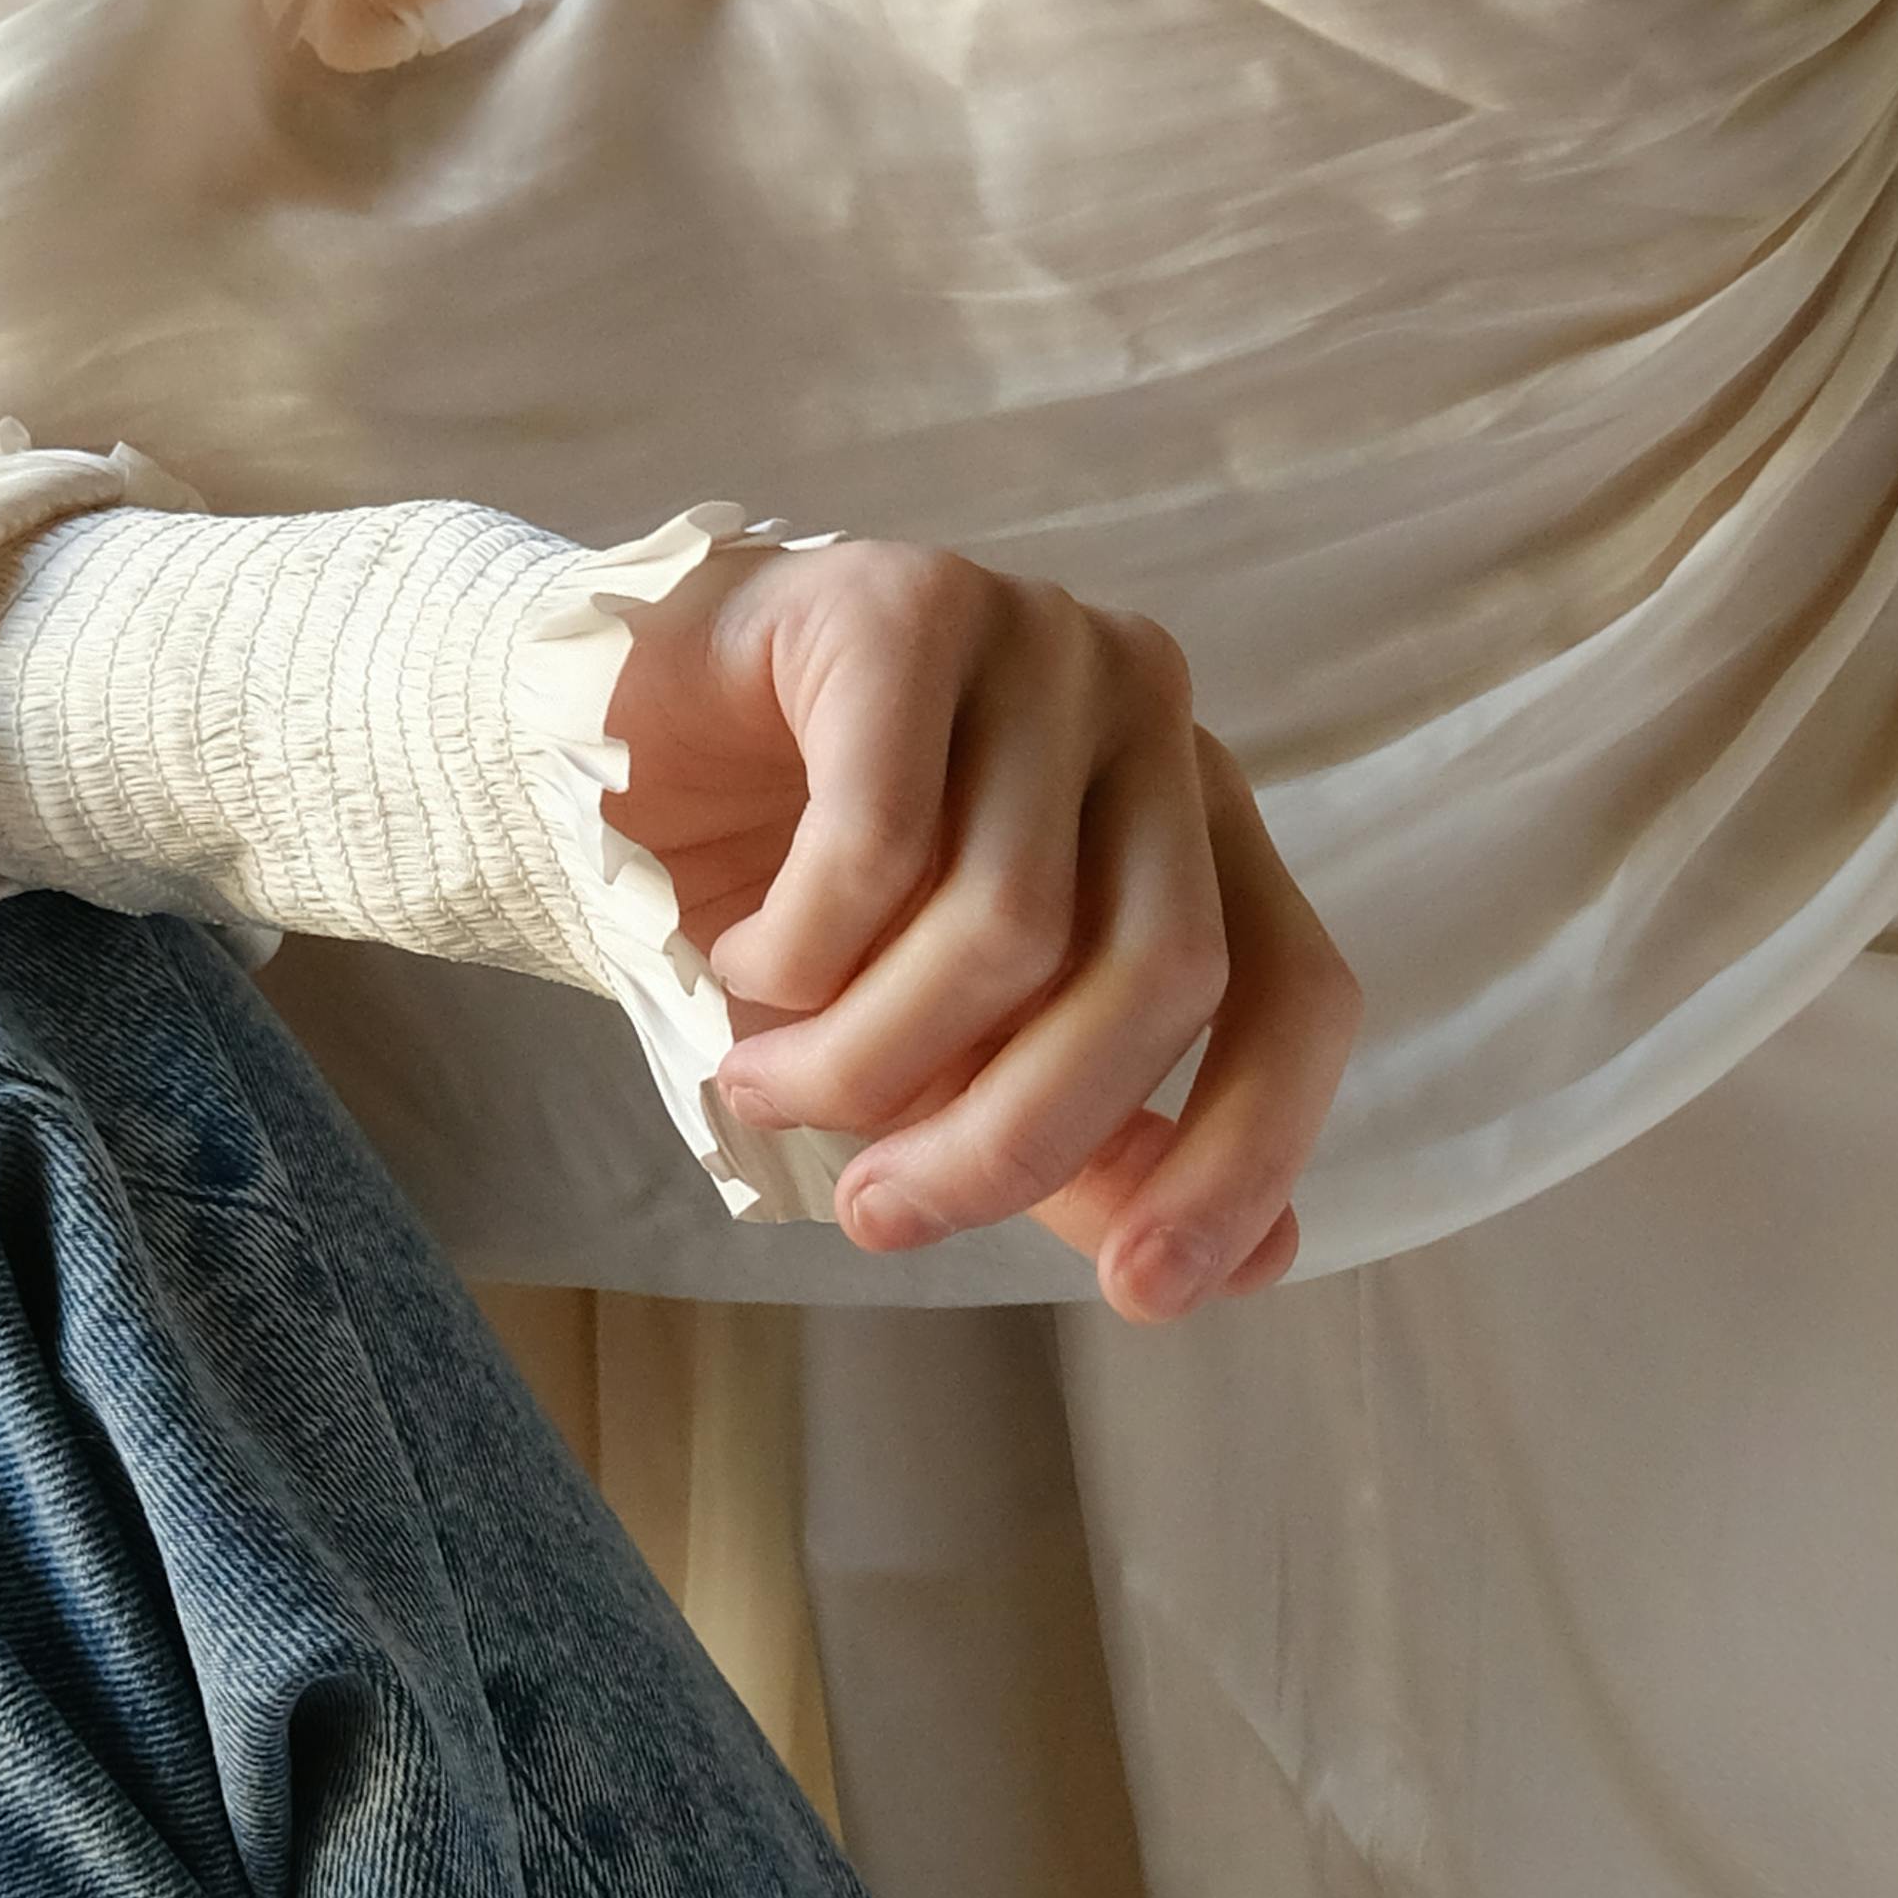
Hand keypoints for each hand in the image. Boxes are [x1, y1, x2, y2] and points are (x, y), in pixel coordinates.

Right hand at [602, 538, 1358, 1319]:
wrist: (603, 757)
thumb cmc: (794, 911)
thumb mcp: (951, 1058)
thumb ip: (1085, 1141)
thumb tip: (1255, 1263)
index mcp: (1192, 820)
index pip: (1294, 990)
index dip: (1244, 1152)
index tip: (1142, 1292)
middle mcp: (1147, 714)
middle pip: (1157, 973)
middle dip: (1007, 1141)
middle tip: (875, 1213)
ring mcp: (1036, 641)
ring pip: (1006, 927)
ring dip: (862, 1059)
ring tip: (763, 1078)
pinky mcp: (902, 605)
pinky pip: (877, 846)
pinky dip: (797, 953)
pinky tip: (740, 955)